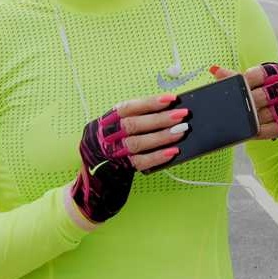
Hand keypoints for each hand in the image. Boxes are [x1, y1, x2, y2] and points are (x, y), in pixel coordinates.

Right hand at [71, 94, 186, 222]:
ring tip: (181, 131)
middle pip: (134, 125)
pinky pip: (141, 162)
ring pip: (137, 143)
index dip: (150, 102)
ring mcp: (112, 154)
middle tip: (182, 114)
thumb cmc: (112, 147)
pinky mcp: (120, 169)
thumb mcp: (116, 130)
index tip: (171, 99)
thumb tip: (168, 113)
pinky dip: (158, 156)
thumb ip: (135, 121)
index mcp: (107, 122)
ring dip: (162, 136)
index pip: (128, 107)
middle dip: (160, 118)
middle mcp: (107, 136)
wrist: (95, 179)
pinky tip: (173, 152)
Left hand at [210, 63, 277, 146]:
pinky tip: (244, 132)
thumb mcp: (270, 79)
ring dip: (247, 119)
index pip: (260, 73)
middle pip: (259, 96)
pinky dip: (255, 131)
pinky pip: (269, 130)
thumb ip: (243, 77)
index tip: (232, 82)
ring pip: (262, 115)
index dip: (244, 79)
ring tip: (232, 119)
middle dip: (243, 102)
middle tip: (228, 105)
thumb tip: (215, 70)